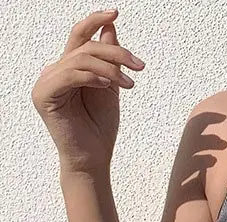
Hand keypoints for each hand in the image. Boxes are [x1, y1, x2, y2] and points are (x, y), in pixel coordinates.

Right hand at [31, 9, 145, 172]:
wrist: (93, 159)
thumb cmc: (100, 128)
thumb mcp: (110, 88)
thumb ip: (109, 60)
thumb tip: (110, 28)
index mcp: (68, 68)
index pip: (79, 36)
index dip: (95, 21)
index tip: (115, 12)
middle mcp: (54, 71)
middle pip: (84, 46)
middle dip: (116, 52)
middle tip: (139, 66)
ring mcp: (46, 82)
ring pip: (80, 59)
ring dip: (110, 69)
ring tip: (129, 85)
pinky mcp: (44, 95)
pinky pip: (69, 75)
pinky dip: (92, 77)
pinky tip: (108, 86)